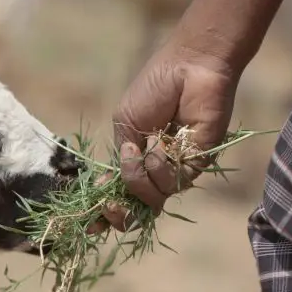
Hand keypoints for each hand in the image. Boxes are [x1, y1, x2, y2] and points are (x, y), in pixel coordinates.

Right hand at [95, 38, 241, 232]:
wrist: (188, 68)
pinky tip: (163, 144)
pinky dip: (162, 166)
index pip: (119, 194)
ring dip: (142, 176)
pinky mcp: (199, 164)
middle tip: (110, 205)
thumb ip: (123, 158)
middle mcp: (156, 170)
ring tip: (146, 147)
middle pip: (137, 209)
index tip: (92, 224)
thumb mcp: (124, 123)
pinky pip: (175, 182)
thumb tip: (122, 186)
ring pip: (154, 197)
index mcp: (136, 160)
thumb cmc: (154, 88)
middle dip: (120, 213)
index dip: (104, 212)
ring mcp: (178, 169)